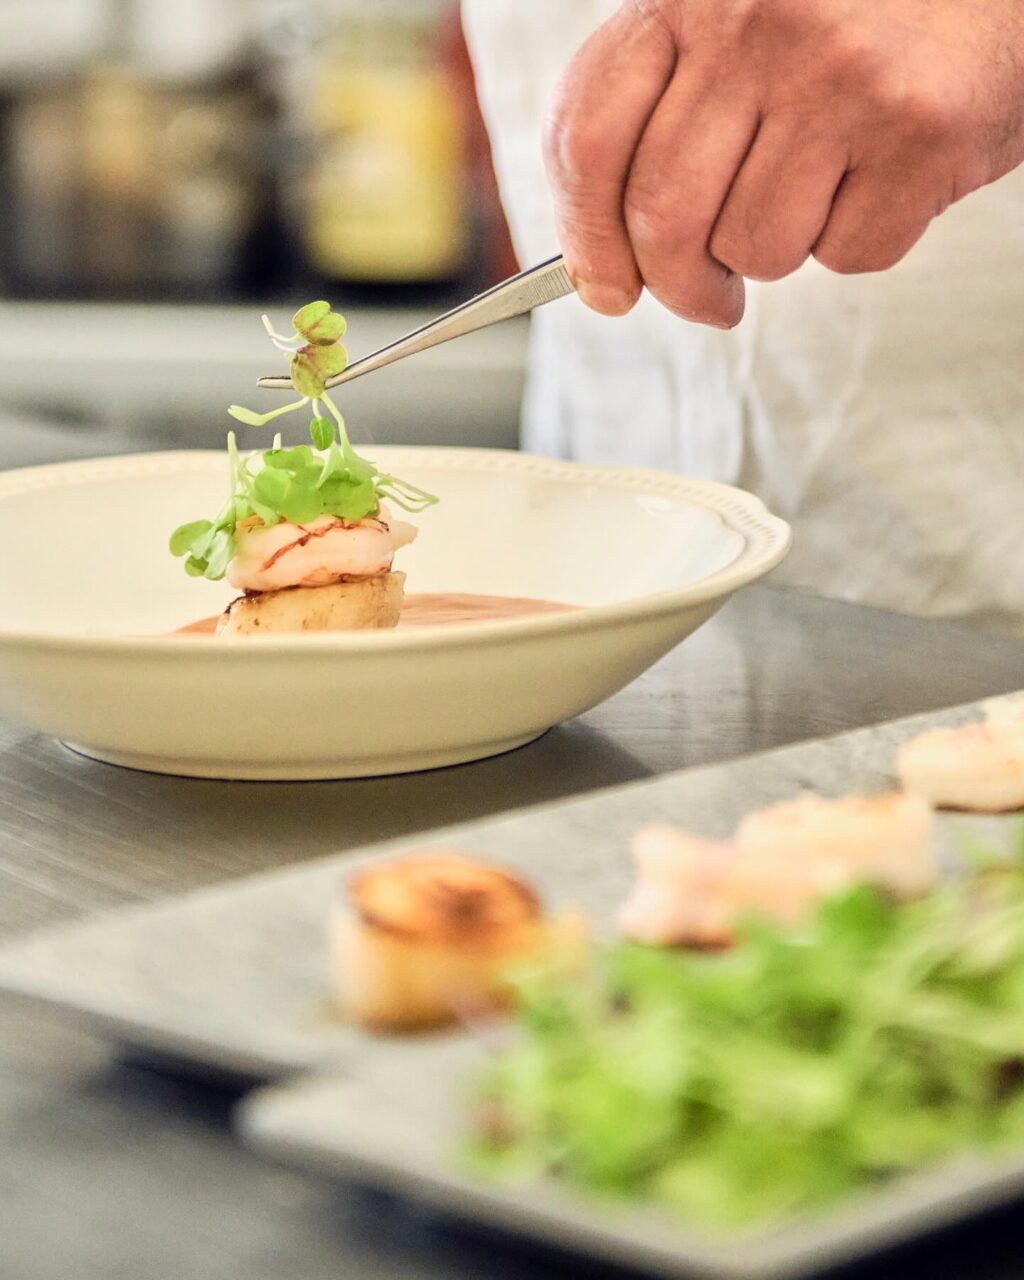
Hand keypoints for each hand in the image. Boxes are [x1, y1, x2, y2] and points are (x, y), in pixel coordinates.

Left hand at [544, 0, 1023, 324]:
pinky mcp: (918, 128)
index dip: (585, 234)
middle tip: (707, 299)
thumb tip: (609, 263)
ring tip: (816, 196)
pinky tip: (879, 180)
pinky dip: (858, 242)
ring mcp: (839, 75)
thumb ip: (668, 115)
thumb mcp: (739, 30)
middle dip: (678, 286)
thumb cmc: (859, 17)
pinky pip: (845, 254)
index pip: (589, 136)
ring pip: (751, 249)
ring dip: (776, 254)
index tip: (603, 287)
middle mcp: (757, 22)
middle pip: (663, 217)